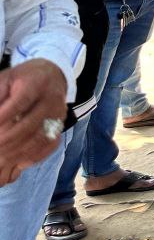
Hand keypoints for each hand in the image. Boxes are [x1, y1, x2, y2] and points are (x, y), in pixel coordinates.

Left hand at [0, 60, 67, 184]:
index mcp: (36, 83)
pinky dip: (32, 157)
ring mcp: (58, 115)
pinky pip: (49, 146)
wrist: (52, 76)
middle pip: (29, 125)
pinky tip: (17, 164)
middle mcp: (51, 99)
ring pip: (39, 139)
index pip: (21, 101)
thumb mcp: (5, 79)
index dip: (3, 116)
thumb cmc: (22, 79)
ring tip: (0, 161)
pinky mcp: (61, 127)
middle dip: (6, 140)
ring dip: (16, 153)